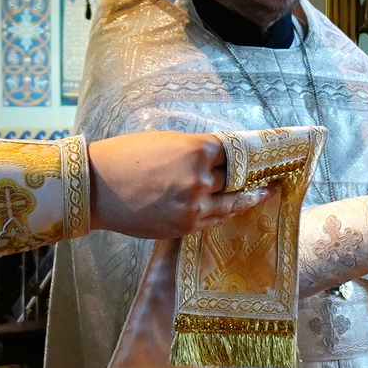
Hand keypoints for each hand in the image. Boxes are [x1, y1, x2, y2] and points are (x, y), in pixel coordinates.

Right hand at [87, 131, 270, 238]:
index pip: (236, 150)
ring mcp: (194, 205)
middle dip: (252, 173)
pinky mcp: (184, 226)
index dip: (251, 151)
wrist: (95, 189)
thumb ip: (196, 149)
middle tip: (273, 171)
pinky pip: (214, 220)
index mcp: (197, 150)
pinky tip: (236, 209)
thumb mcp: (165, 142)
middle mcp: (200, 178)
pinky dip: (225, 213)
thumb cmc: (125, 157)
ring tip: (267, 192)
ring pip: (232, 202)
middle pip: (237, 176)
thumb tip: (221, 155)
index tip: (268, 152)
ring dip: (251, 197)